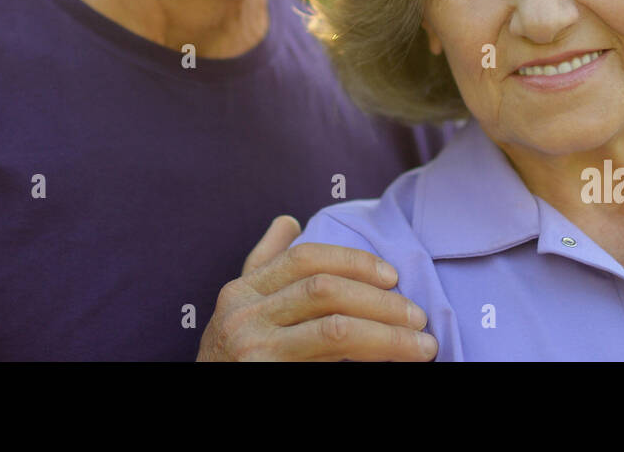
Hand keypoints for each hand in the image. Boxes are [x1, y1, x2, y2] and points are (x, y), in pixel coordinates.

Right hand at [196, 215, 438, 360]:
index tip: (392, 276)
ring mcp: (255, 354)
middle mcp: (244, 318)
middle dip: (381, 302)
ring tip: (422, 347)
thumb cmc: (231, 357)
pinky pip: (331, 367)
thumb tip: (289, 222)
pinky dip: (367, 366)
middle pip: (326, 291)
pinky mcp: (269, 381)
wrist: (202, 402)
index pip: (307, 259)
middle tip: (419, 317)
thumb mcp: (240, 307)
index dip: (355, 261)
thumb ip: (264, 265)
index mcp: (242, 291)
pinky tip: (392, 367)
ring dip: (388, 337)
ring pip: (336, 330)